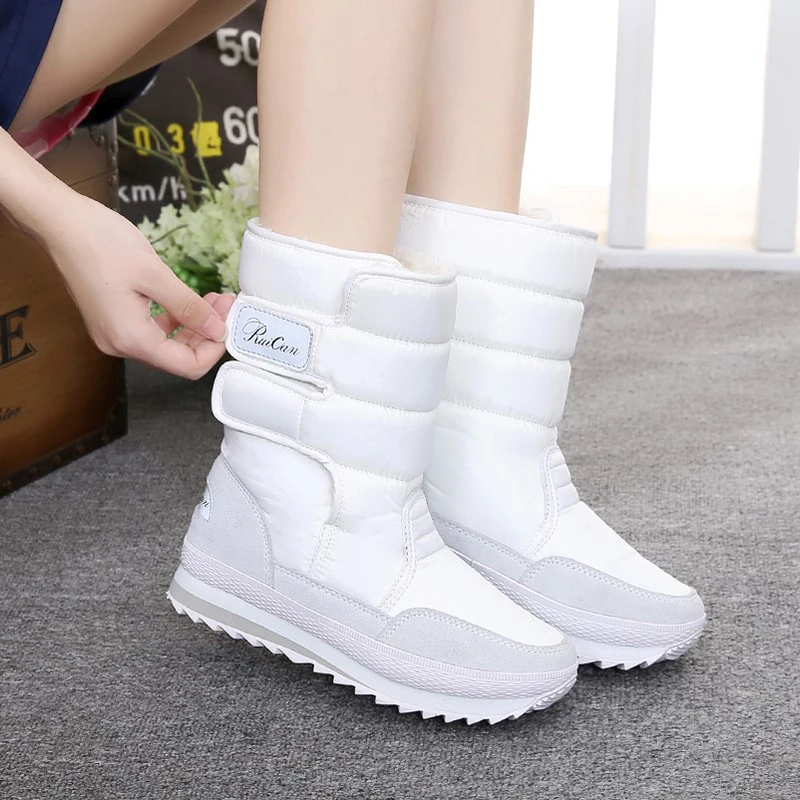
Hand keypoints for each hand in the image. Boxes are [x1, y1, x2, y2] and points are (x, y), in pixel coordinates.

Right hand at [42, 194, 234, 378]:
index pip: (187, 366)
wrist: (59, 222)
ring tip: (213, 299)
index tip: (230, 322)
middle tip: (226, 305)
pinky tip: (189, 300)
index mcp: (130, 338)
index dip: (214, 349)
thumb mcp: (156, 275)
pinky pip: (151, 331)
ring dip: (194, 325)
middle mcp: (119, 344)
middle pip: (177, 358)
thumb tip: (218, 331)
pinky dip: (175, 319)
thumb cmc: (101, 242)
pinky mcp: (112, 321)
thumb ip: (190, 308)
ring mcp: (113, 334)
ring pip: (166, 344)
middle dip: (207, 334)